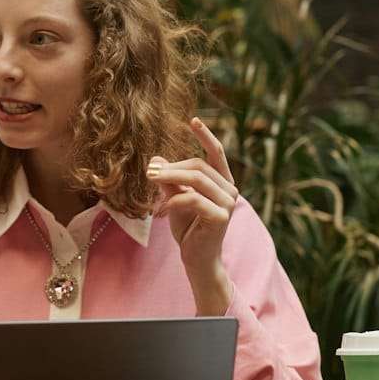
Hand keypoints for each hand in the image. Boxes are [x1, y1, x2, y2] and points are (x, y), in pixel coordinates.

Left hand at [149, 116, 238, 311]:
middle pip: (198, 165)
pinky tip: (162, 212)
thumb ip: (169, 180)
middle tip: (149, 172)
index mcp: (222, 182)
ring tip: (151, 181)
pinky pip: (193, 199)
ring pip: (196, 178)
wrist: (197, 259)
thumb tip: (156, 160)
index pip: (217, 153)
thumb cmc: (188, 228)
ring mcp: (228, 204)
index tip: (193, 119)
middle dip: (171, 167)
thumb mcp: (175, 199)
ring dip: (170, 178)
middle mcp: (229, 190)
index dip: (206, 136)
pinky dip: (173, 201)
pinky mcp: (220, 217)